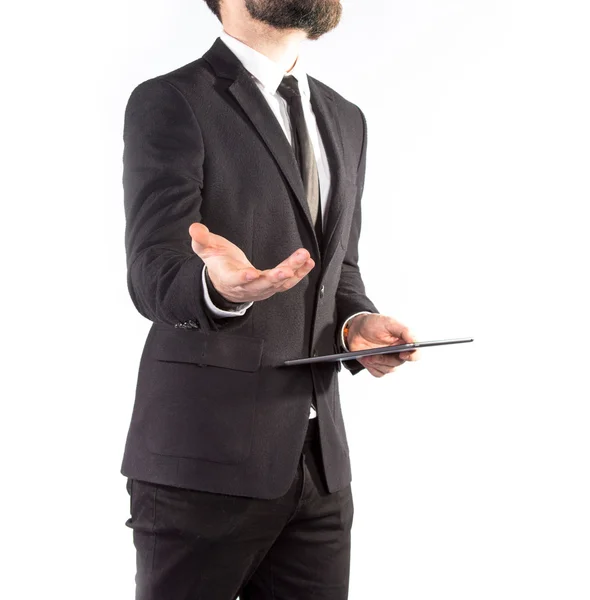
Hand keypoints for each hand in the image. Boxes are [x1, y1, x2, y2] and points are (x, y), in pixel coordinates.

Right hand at [189, 223, 314, 302]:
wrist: (225, 284)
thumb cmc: (218, 264)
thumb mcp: (206, 250)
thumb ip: (201, 240)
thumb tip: (194, 228)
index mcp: (229, 279)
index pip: (236, 280)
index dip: (243, 278)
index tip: (251, 274)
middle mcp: (246, 288)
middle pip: (261, 285)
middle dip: (274, 278)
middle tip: (286, 270)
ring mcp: (261, 290)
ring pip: (277, 283)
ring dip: (293, 271)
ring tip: (304, 257)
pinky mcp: (271, 287)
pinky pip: (287, 283)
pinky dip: (299, 273)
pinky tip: (309, 262)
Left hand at [346, 314, 420, 377]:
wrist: (355, 329)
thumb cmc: (373, 323)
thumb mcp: (389, 322)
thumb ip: (404, 330)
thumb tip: (414, 341)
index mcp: (403, 342)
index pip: (415, 353)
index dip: (412, 356)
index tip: (403, 354)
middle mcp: (397, 352)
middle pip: (399, 363)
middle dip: (387, 359)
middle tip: (376, 354)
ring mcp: (387, 360)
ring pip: (389, 369)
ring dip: (378, 362)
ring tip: (368, 355)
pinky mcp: (377, 365)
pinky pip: (378, 373)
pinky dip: (372, 367)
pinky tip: (366, 358)